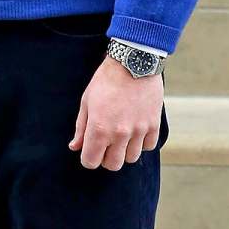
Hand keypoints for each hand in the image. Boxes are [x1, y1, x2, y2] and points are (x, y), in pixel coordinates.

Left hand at [68, 56, 163, 170]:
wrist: (132, 63)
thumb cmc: (105, 81)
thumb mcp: (86, 102)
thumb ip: (81, 128)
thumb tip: (75, 147)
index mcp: (98, 129)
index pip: (91, 162)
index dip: (88, 158)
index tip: (90, 150)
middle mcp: (119, 134)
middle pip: (113, 165)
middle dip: (106, 158)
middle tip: (105, 144)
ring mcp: (138, 130)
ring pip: (131, 158)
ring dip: (124, 151)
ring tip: (121, 136)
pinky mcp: (154, 124)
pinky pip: (149, 146)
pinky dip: (142, 142)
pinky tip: (136, 130)